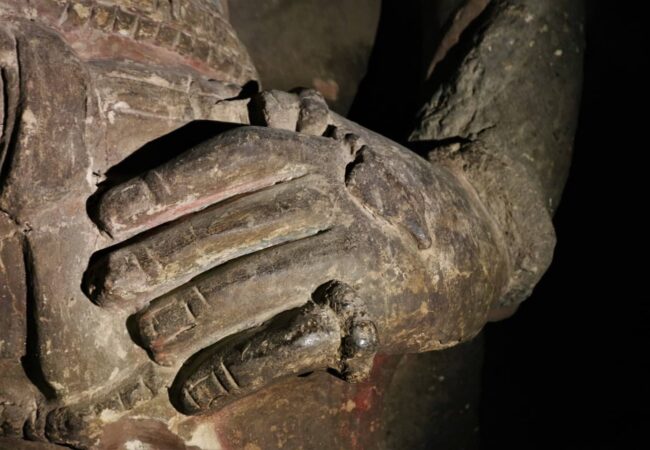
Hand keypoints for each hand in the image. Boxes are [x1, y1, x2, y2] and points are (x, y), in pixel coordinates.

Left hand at [83, 91, 508, 414]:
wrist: (477, 240)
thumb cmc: (393, 196)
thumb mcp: (351, 148)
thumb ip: (301, 132)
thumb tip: (249, 107)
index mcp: (320, 156)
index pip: (233, 158)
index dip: (168, 183)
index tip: (110, 213)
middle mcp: (333, 200)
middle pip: (232, 226)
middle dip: (162, 258)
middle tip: (108, 287)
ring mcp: (352, 258)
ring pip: (254, 285)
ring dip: (190, 315)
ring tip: (144, 338)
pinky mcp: (368, 314)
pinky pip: (290, 344)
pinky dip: (237, 370)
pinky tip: (195, 389)